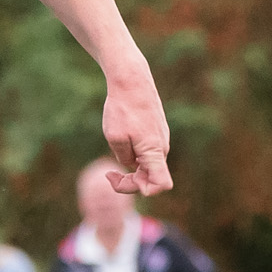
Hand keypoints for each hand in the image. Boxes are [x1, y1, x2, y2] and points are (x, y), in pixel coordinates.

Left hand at [100, 69, 172, 196]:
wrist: (132, 79)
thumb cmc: (122, 107)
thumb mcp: (115, 137)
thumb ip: (124, 157)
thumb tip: (132, 165)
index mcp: (154, 152)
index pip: (162, 185)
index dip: (145, 191)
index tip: (123, 180)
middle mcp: (162, 148)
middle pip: (151, 178)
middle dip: (129, 182)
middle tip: (109, 174)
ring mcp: (160, 139)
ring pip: (148, 166)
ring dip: (131, 169)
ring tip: (112, 158)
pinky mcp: (156, 132)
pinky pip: (147, 153)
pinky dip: (134, 156)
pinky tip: (119, 142)